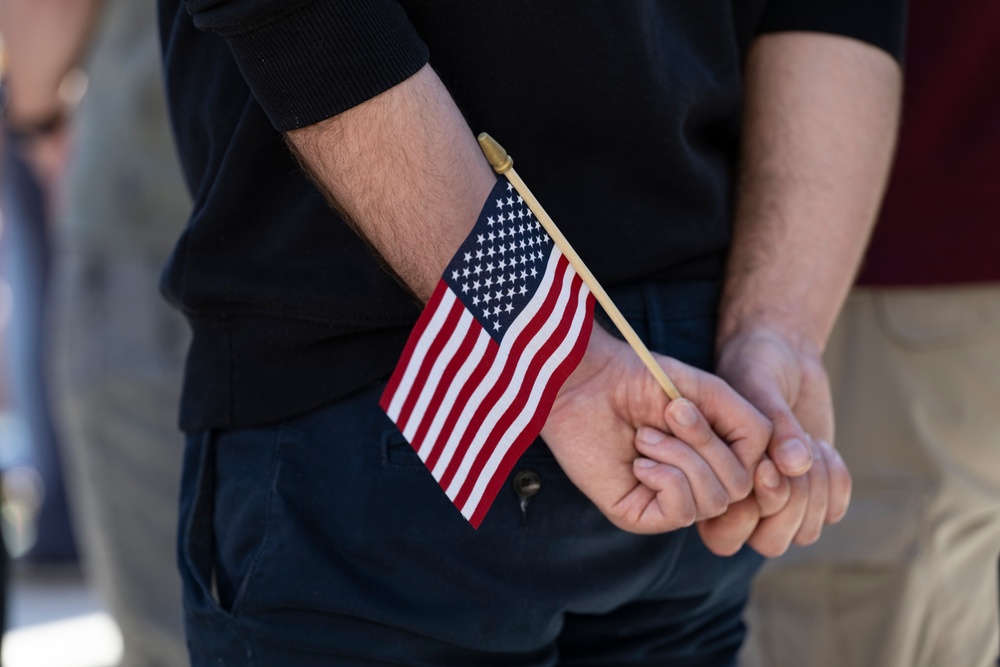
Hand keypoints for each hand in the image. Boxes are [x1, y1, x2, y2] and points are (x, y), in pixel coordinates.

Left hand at [540, 326, 771, 533]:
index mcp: (717, 456)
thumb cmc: (643, 379)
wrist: (588, 381)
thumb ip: (753, 428)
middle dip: (707, 444)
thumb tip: (772, 472)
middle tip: (671, 412)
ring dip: (681, 457)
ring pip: (714, 500)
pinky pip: (681, 512)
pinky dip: (666, 478)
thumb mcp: (712, 393)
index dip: (753, 452)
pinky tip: (639, 461)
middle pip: (741, 487)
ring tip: (645, 435)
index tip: (726, 418)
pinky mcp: (639, 515)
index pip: (762, 474)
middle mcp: (696, 483)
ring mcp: (668, 502)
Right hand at [712, 327, 850, 555]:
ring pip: (805, 534)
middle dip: (790, 502)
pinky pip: (834, 511)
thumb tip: (796, 463)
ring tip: (808, 441)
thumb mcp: (756, 385)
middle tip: (795, 450)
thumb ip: (772, 424)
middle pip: (770, 543)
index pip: (726, 535)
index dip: (750, 508)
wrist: (781, 355)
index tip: (765, 464)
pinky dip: (836, 480)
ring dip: (815, 490)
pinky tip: (819, 444)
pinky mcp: (816, 491)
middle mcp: (744, 505)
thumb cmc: (753, 366)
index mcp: (710, 487)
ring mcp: (783, 502)